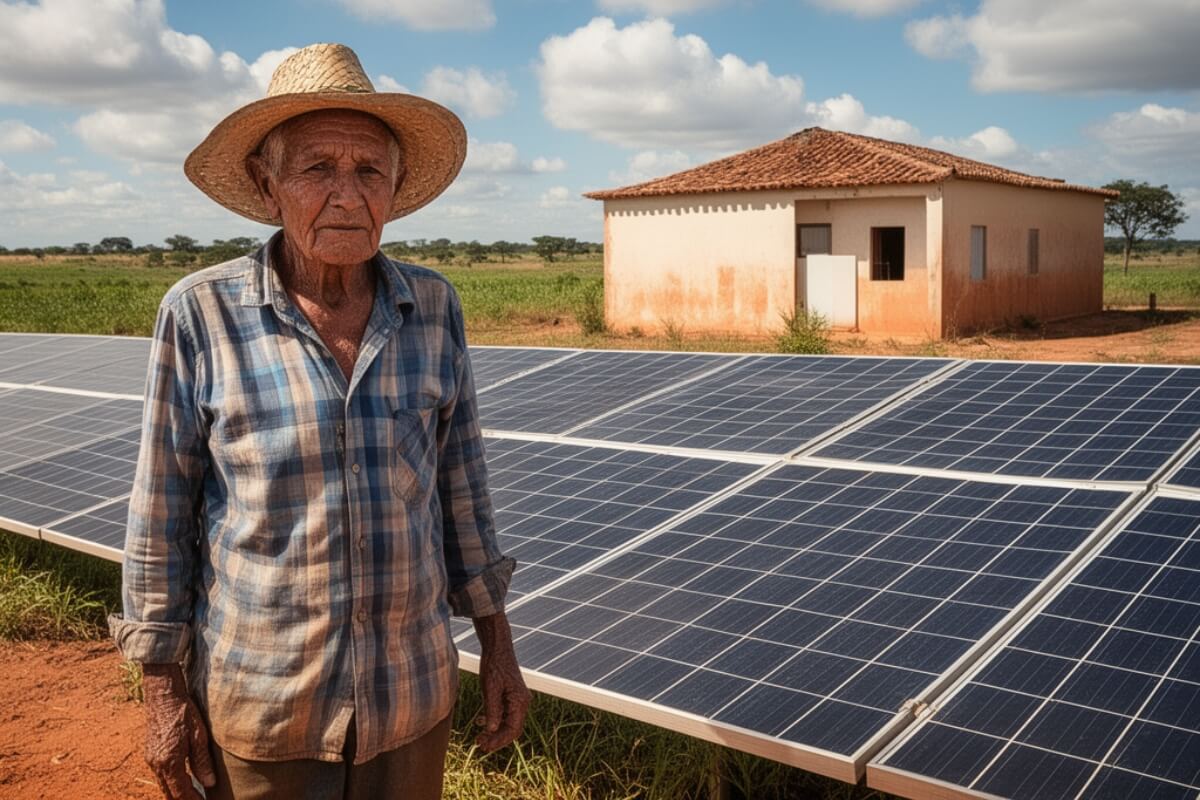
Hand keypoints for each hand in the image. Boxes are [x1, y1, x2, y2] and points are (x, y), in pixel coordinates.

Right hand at [141, 663, 216, 799]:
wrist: (163, 695)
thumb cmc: (183, 712)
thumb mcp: (199, 736)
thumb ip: (203, 762)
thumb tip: (209, 783)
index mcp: (169, 762)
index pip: (181, 792)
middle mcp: (157, 764)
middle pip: (169, 793)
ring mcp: (151, 759)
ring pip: (164, 785)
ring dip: (177, 792)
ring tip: (193, 795)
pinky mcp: (150, 753)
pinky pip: (160, 775)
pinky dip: (171, 782)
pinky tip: (183, 780)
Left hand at [472, 612, 530, 751]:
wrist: (497, 647)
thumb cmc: (494, 665)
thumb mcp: (490, 688)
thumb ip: (492, 710)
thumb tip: (492, 730)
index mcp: (520, 701)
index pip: (513, 730)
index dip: (499, 741)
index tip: (484, 746)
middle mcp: (522, 702)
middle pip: (512, 729)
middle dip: (496, 738)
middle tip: (479, 744)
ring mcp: (517, 699)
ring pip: (508, 722)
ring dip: (495, 731)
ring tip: (479, 737)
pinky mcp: (510, 695)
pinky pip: (505, 714)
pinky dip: (494, 721)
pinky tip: (481, 722)